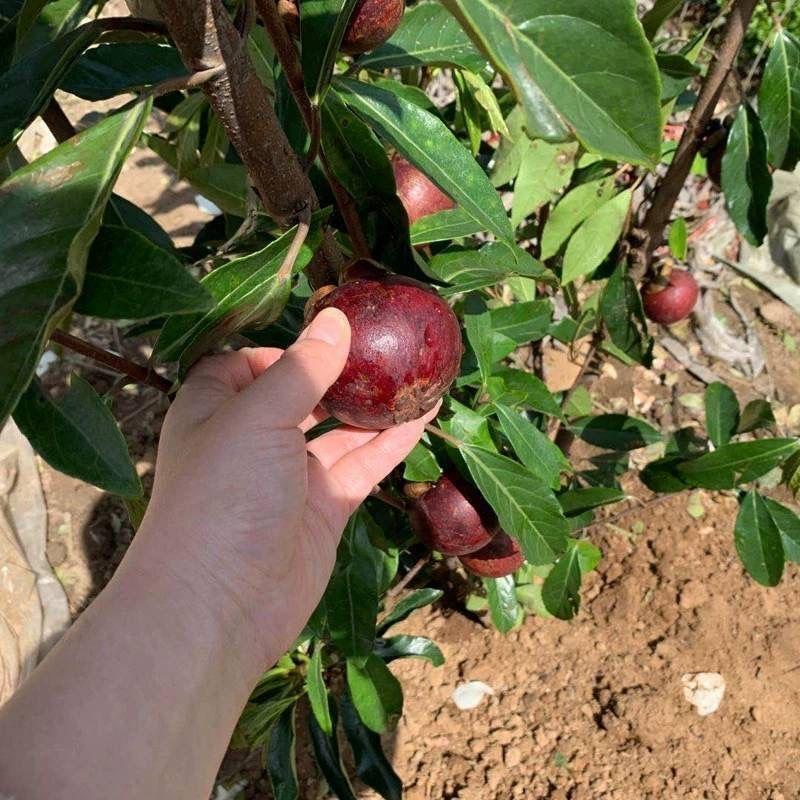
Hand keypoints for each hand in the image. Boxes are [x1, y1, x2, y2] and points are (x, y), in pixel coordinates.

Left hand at [128, 308, 435, 671]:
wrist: (221, 604)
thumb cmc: (224, 494)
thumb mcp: (258, 416)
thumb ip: (302, 369)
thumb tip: (335, 319)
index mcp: (217, 409)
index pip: (247, 364)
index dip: (284, 348)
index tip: (329, 335)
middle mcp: (252, 439)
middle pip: (301, 395)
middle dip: (340, 374)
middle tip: (386, 348)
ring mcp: (290, 476)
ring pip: (338, 430)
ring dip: (373, 407)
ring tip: (417, 375)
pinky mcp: (323, 508)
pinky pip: (361, 465)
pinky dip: (389, 443)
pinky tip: (423, 417)